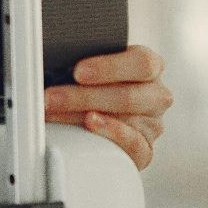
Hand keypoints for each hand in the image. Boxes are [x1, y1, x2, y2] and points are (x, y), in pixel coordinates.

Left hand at [43, 44, 171, 169]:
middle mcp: (156, 94)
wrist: (99, 106)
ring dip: (81, 114)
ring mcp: (153, 124)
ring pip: (124, 118)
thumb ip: (85, 60)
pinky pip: (132, 144)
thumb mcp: (94, 65)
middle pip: (127, 95)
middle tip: (51, 96)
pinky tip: (89, 124)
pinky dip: (108, 133)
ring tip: (53, 111)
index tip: (77, 71)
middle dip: (83, 96)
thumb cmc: (95, 81)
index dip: (110, 67)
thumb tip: (55, 59)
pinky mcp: (145, 149)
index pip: (142, 63)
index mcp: (150, 66)